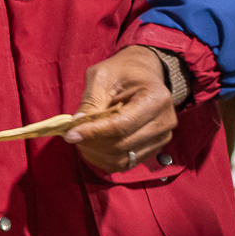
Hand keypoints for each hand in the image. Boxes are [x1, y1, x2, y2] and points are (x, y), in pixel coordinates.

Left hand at [64, 46, 177, 171]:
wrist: (144, 75)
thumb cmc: (122, 72)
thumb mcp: (102, 76)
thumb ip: (91, 101)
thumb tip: (76, 126)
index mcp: (155, 99)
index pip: (122, 125)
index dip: (94, 132)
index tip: (69, 134)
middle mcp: (164, 122)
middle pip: (121, 145)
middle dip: (91, 143)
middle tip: (71, 134)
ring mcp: (162, 138)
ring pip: (121, 159)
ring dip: (95, 153)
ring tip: (81, 138)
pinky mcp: (154, 149)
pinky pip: (125, 164)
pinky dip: (104, 159)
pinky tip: (92, 146)